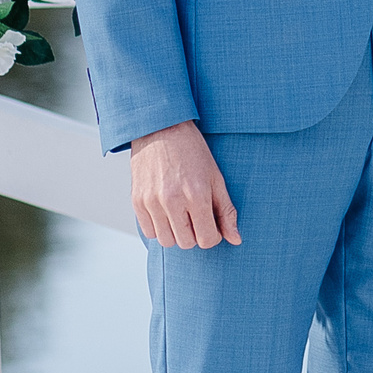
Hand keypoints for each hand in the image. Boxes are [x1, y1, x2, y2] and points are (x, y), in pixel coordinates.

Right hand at [130, 120, 240, 248]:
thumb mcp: (216, 178)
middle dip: (195, 234)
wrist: (162, 129)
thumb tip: (236, 240)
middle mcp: (172, 201)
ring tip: (181, 214)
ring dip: (176, 233)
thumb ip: (226, 211)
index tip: (212, 224)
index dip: (213, 236)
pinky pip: (149, 232)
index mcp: (197, 195)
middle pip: (186, 243)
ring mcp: (152, 202)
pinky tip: (166, 211)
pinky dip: (159, 227)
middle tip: (197, 217)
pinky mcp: (137, 201)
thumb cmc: (193, 153)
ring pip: (166, 241)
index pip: (207, 239)